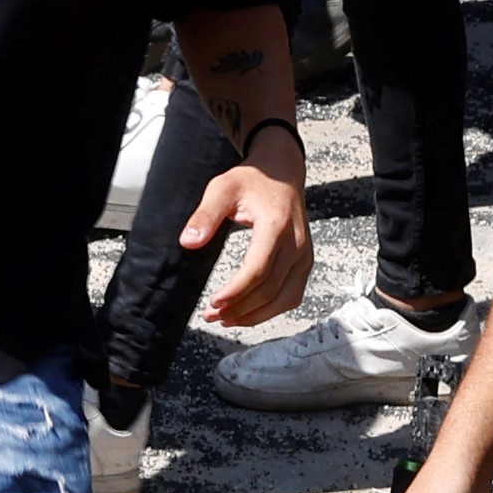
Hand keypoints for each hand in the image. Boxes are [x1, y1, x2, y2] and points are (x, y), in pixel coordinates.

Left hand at [182, 140, 312, 331]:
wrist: (282, 173)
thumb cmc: (252, 181)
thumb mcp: (222, 188)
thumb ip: (205, 215)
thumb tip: (187, 242)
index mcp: (277, 226)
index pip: (258, 269)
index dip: (236, 291)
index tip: (213, 302)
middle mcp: (297, 244)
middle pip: (269, 290)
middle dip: (239, 308)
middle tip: (210, 314)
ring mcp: (304, 256)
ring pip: (283, 299)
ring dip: (254, 315)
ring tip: (224, 319)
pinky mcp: (304, 263)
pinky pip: (291, 296)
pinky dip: (270, 310)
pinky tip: (247, 312)